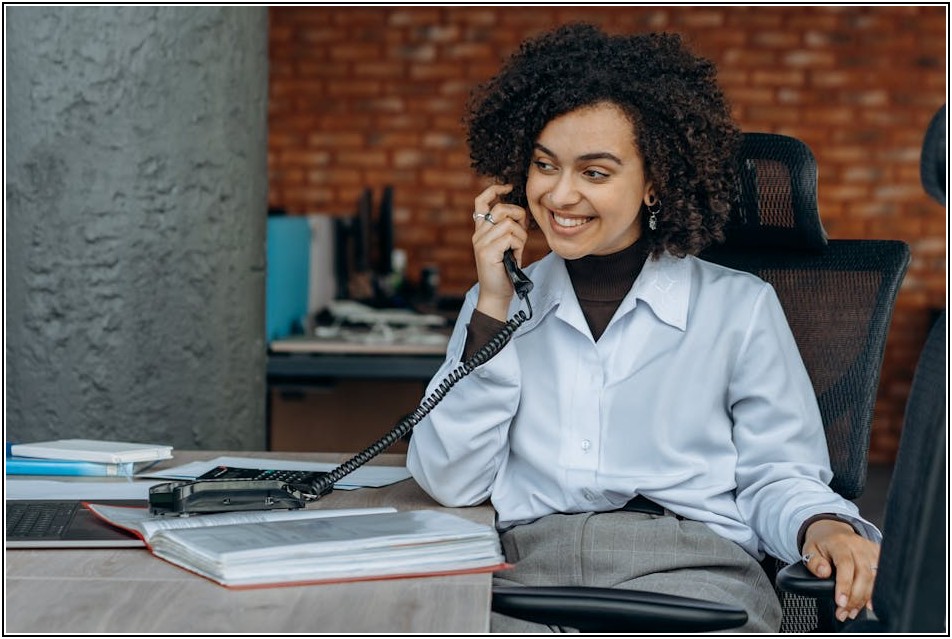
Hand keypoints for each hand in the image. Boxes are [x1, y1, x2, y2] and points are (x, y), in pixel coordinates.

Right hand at [472, 183, 528, 320]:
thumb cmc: (504, 271)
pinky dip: (518, 246)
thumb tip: (520, 214)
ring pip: (508, 224)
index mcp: (481, 231)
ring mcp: (481, 243)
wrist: (497, 294)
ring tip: (517, 250)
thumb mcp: (506, 246)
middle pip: (501, 209)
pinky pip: (510, 237)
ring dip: (520, 236)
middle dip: (518, 217)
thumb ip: (508, 229)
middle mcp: (478, 234)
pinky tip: (515, 257)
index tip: (508, 187)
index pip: (481, 202)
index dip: (494, 190)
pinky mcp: (487, 252)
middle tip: (522, 231)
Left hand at [801, 518, 879, 622]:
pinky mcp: (878, 555)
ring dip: (864, 598)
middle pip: (863, 574)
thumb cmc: (821, 543)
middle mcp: (858, 546)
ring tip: (852, 611)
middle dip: (855, 598)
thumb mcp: (809, 549)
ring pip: (874, 578)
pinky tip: (869, 604)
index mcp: (839, 543)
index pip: (845, 564)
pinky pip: (882, 576)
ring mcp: (870, 550)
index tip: (840, 602)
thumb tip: (823, 572)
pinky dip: (876, 592)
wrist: (832, 530)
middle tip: (844, 612)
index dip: (844, 585)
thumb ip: (813, 561)